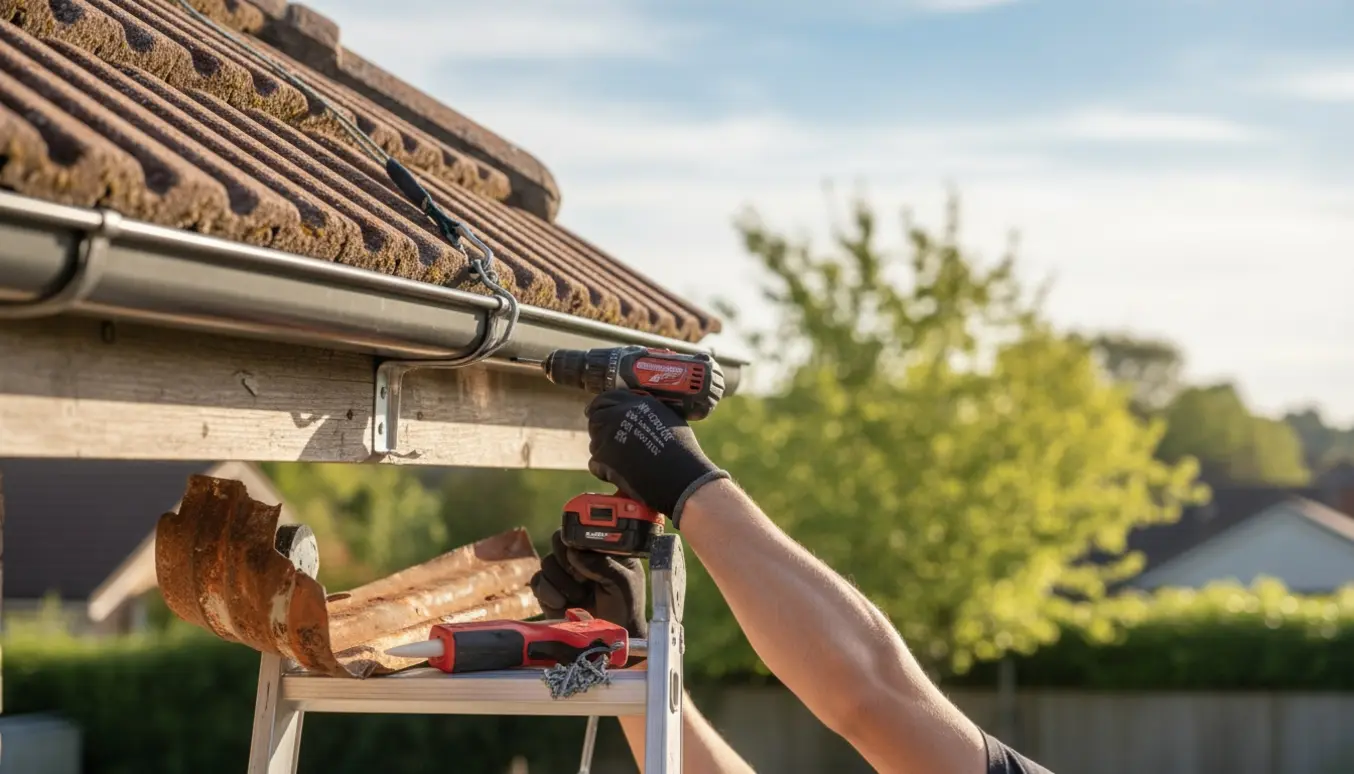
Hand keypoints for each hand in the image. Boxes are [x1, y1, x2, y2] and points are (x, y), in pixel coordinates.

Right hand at [530, 529, 647, 638]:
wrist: (608, 638)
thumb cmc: (624, 608)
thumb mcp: (623, 583)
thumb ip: (603, 565)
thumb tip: (574, 553)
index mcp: (600, 549)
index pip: (582, 531)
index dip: (577, 540)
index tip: (580, 555)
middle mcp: (580, 558)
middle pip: (558, 540)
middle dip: (565, 560)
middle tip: (578, 576)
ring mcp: (563, 574)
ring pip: (547, 562)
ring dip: (561, 580)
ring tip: (579, 596)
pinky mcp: (549, 591)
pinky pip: (537, 581)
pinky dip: (548, 592)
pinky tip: (562, 603)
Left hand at [585, 390, 727, 526]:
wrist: (682, 478)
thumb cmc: (682, 452)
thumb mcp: (669, 418)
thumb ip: (646, 411)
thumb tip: (634, 414)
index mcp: (636, 402)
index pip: (606, 398)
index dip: (602, 408)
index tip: (602, 415)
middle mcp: (618, 414)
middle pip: (595, 418)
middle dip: (601, 430)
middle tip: (612, 443)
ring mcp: (608, 436)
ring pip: (595, 442)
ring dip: (605, 452)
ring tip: (626, 462)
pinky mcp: (603, 458)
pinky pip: (595, 463)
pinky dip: (605, 471)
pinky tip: (623, 474)